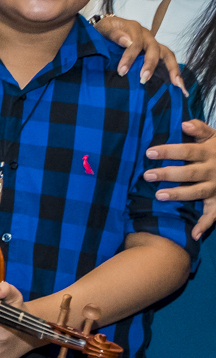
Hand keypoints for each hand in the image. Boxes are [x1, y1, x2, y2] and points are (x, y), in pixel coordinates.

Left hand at [97, 15, 184, 91]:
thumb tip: (126, 41)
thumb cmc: (104, 29)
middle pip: (155, 49)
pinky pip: (167, 61)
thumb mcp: (104, 28)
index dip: (130, 57)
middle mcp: (146, 36)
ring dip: (172, 69)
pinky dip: (174, 72)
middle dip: (150, 65)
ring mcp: (153, 44)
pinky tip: (178, 85)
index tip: (122, 71)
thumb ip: (113, 33)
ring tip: (176, 84)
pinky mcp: (155, 52)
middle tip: (143, 79)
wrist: (107, 28)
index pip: (135, 43)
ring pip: (167, 54)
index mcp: (134, 28)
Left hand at [145, 118, 215, 237]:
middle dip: (168, 174)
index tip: (149, 152)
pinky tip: (194, 234)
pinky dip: (205, 225)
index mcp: (209, 153)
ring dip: (179, 195)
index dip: (169, 151)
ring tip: (158, 196)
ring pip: (197, 192)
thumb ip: (199, 128)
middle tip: (147, 175)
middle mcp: (213, 171)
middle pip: (190, 173)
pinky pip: (213, 214)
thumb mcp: (214, 136)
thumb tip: (184, 123)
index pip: (187, 151)